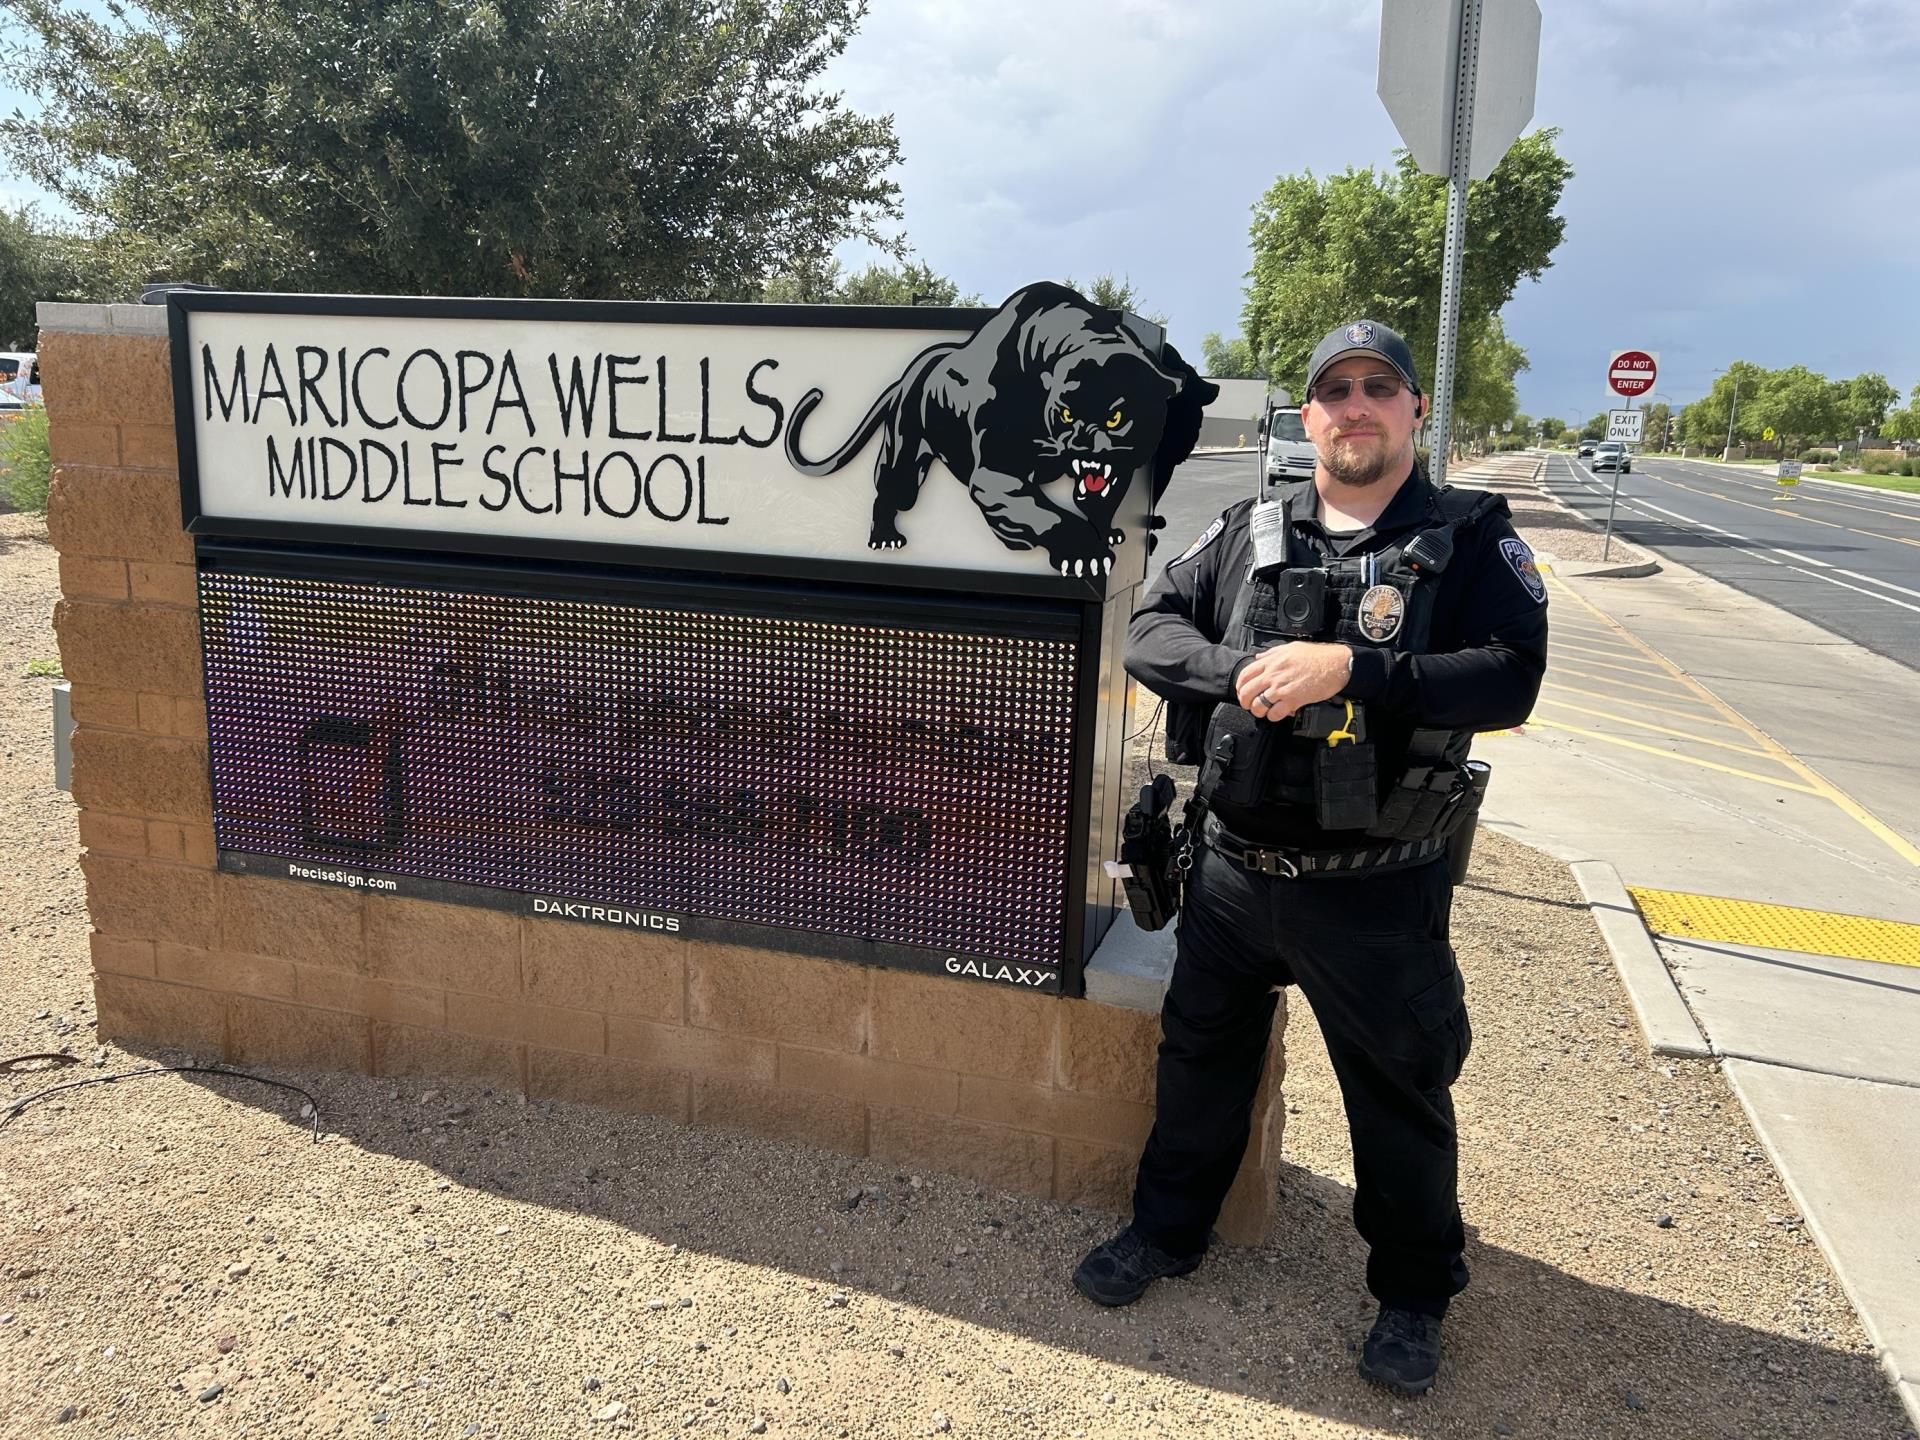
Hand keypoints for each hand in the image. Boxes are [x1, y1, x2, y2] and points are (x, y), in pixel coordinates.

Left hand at [1235, 642, 1350, 721]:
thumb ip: (1272, 653)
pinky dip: (1274, 716)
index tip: (1242, 692)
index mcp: (1271, 662)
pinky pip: (1275, 714)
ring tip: (1264, 711)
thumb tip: (1258, 658)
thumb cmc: (1317, 656)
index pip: (1245, 675)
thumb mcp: (1291, 648)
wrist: (1336, 665)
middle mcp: (1273, 675)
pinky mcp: (1293, 700)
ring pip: (1258, 706)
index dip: (1240, 687)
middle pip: (1247, 692)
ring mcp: (1282, 688)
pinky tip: (1278, 713)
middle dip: (1245, 702)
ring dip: (1259, 711)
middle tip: (1250, 705)